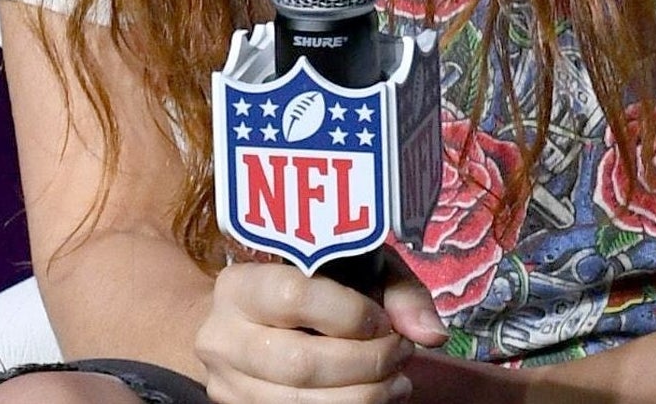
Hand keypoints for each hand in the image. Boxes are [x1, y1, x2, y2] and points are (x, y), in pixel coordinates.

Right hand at [194, 255, 446, 403]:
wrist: (237, 325)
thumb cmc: (304, 284)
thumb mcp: (347, 265)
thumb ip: (394, 289)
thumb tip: (431, 333)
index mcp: (241, 285)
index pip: (295, 296)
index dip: (351, 314)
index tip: (383, 320)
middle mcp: (223, 337)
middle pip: (301, 363)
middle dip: (365, 364)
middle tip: (401, 355)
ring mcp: (228, 386)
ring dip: (362, 398)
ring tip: (396, 383)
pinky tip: (373, 399)